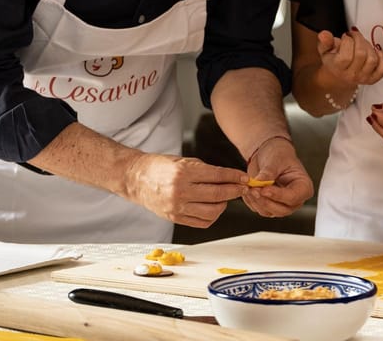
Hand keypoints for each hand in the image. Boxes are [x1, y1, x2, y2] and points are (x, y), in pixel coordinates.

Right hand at [123, 153, 246, 227]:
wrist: (136, 179)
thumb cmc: (161, 167)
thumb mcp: (185, 161)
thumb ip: (206, 170)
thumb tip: (230, 178)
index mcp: (184, 173)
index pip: (217, 176)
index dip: (235, 177)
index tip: (245, 178)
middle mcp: (180, 191)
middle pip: (218, 195)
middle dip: (235, 191)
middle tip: (242, 188)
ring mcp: (177, 207)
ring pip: (212, 212)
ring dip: (224, 205)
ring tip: (225, 197)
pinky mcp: (175, 218)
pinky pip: (202, 222)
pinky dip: (212, 216)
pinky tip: (214, 207)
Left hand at [242, 137, 313, 217]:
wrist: (269, 154)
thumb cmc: (279, 155)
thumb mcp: (276, 160)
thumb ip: (269, 172)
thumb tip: (259, 182)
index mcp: (303, 187)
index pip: (293, 197)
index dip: (278, 195)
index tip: (264, 189)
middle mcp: (294, 199)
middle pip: (282, 210)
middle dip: (265, 201)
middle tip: (253, 189)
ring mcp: (281, 204)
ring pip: (268, 212)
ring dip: (256, 201)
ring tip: (247, 187)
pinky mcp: (269, 206)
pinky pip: (258, 209)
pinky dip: (251, 201)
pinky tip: (246, 189)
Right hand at [317, 28, 382, 86]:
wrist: (338, 75)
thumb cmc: (333, 60)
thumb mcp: (325, 49)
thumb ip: (325, 41)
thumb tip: (324, 35)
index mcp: (337, 68)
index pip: (346, 55)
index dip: (348, 41)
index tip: (346, 36)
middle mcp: (351, 75)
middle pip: (361, 54)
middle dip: (359, 39)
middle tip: (355, 35)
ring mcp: (363, 78)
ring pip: (372, 59)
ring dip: (369, 47)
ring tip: (362, 43)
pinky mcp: (373, 79)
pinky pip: (382, 69)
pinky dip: (382, 58)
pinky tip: (375, 51)